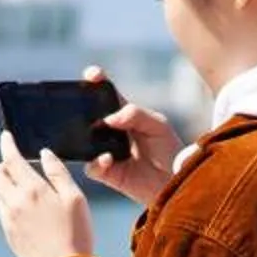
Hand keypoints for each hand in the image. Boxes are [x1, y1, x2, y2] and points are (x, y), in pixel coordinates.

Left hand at [0, 128, 94, 256]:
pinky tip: (26, 210)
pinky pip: (1, 210)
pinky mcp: (8, 234)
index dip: (7, 144)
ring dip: (5, 185)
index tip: (5, 136)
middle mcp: (15, 202)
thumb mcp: (75, 199)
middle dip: (3, 165)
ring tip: (25, 190)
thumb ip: (58, 173)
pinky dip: (8, 202)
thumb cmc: (76, 234)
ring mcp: (9, 219)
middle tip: (19, 167)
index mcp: (33, 190)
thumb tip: (44, 154)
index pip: (11, 159)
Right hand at [77, 63, 180, 207]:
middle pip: (90, 116)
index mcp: (125, 115)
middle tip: (80, 104)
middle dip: (82, 108)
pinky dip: (96, 162)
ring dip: (86, 137)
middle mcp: (112, 132)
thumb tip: (109, 118)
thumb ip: (135, 114)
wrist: (176, 181)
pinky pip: (92, 167)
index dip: (97, 82)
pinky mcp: (107, 173)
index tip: (91, 75)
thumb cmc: (169, 149)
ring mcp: (107, 151)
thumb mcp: (158, 125)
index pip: (107, 94)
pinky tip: (107, 159)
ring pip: (85, 141)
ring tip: (95, 134)